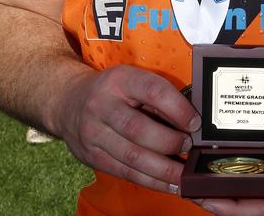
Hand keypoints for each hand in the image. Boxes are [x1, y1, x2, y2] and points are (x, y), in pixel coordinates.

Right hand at [54, 65, 200, 194]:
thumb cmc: (112, 90)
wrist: (68, 102)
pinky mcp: (93, 157)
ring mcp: (94, 134)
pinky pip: (125, 173)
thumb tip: (191, 120)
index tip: (195, 122)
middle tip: (189, 147)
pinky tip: (170, 184)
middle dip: (169, 142)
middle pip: (138, 129)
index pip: (152, 91)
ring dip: (163, 169)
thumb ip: (158, 96)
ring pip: (132, 157)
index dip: (177, 108)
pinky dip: (151, 181)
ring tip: (185, 174)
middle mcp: (103, 105)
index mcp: (120, 79)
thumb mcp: (132, 79)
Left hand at [195, 122, 263, 215]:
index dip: (233, 206)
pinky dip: (249, 196)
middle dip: (224, 205)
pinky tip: (235, 181)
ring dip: (234, 202)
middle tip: (193, 190)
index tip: (207, 196)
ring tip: (205, 185)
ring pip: (261, 210)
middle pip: (255, 213)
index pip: (263, 208)